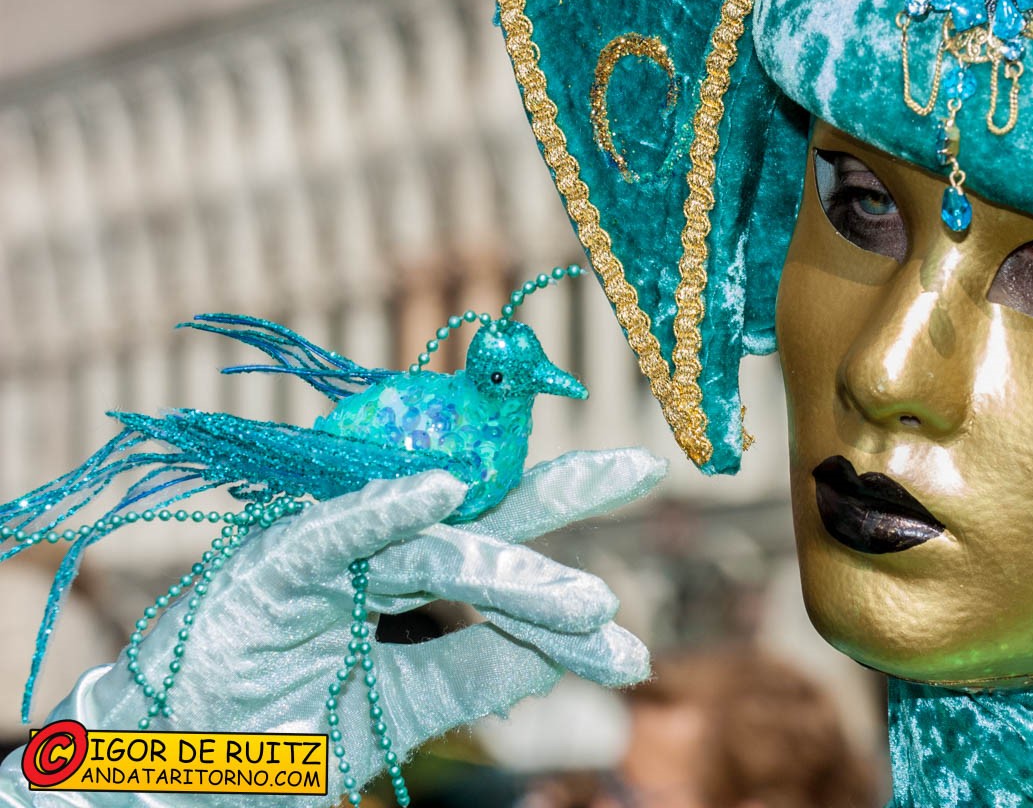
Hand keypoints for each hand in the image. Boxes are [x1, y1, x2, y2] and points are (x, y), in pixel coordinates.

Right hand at [1, 448, 664, 806]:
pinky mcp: (266, 566)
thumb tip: (565, 648)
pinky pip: (332, 533)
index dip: (563, 542)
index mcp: (397, 574)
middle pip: (476, 518)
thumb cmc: (281, 733)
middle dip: (560, 496)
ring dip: (509, 570)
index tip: (638, 547)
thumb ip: (478, 668)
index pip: (493, 546)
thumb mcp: (403, 703)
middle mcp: (367, 549)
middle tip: (639, 473)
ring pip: (429, 544)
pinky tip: (440, 491)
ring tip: (585, 606)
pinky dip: (382, 512)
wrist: (176, 778)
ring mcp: (320, 552)